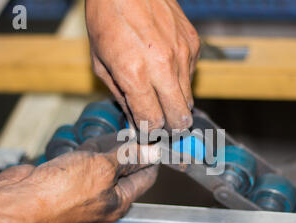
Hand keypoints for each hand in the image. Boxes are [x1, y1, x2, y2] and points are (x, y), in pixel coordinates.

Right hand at [0, 140, 158, 222]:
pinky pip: (82, 164)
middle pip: (124, 168)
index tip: (154, 135)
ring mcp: (83, 191)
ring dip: (107, 147)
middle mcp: (104, 199)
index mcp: (119, 202)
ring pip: (102, 164)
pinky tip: (88, 142)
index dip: (151, 155)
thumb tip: (153, 152)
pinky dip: (86, 152)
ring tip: (114, 130)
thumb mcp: (103, 167)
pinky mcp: (65, 182)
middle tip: (133, 126)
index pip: (146, 176)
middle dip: (128, 147)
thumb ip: (129, 157)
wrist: (18, 201)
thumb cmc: (61, 191)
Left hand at [85, 0, 199, 131]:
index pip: (153, 122)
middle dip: (169, 126)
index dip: (148, 130)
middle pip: (179, 118)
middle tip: (159, 123)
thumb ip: (122, 97)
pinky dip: (180, 81)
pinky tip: (165, 67)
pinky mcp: (193, 44)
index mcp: (135, 73)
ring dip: (175, 104)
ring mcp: (183, 54)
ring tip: (159, 93)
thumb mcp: (101, 63)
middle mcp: (163, 66)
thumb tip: (135, 121)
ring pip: (188, 100)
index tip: (144, 129)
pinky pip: (191, 77)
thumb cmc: (107, 19)